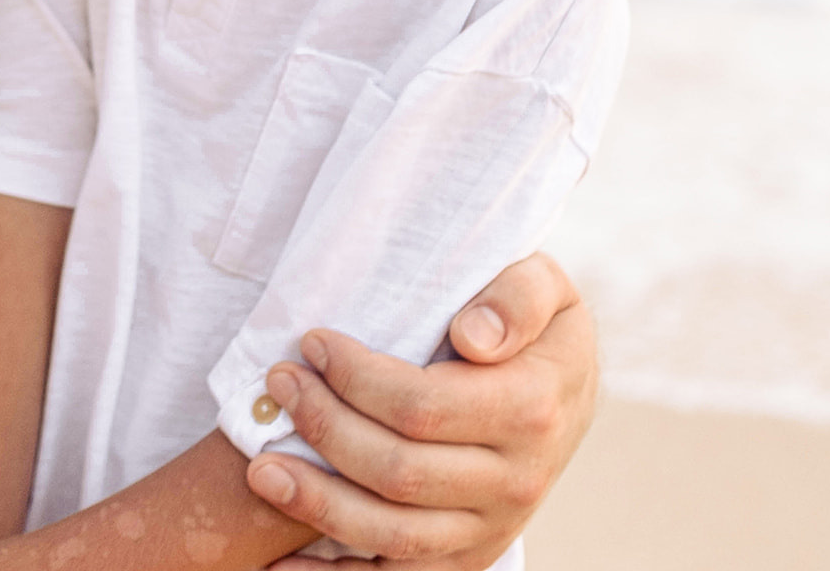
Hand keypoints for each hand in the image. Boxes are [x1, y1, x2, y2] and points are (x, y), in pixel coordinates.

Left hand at [246, 253, 596, 569]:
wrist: (567, 390)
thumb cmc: (535, 325)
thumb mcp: (545, 286)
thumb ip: (515, 298)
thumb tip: (473, 336)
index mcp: (531, 409)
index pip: (423, 405)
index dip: (357, 378)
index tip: (313, 342)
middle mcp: (516, 481)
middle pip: (399, 471)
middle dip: (325, 427)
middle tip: (279, 382)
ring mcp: (490, 527)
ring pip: (393, 534)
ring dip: (317, 504)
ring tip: (261, 469)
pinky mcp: (468, 557)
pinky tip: (281, 565)